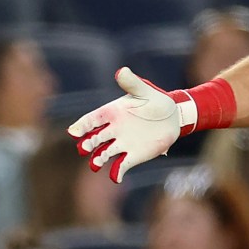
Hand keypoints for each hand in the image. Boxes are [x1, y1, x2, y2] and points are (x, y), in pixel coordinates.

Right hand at [67, 67, 192, 182]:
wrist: (173, 116)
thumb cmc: (155, 100)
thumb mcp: (144, 90)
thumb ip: (132, 83)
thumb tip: (121, 71)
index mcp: (111, 113)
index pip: (91, 120)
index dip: (82, 126)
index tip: (75, 132)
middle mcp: (112, 130)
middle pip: (94, 139)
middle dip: (88, 143)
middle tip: (84, 147)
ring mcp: (121, 144)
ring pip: (104, 154)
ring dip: (98, 159)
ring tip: (96, 162)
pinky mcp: (133, 156)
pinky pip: (121, 166)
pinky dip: (116, 173)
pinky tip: (116, 177)